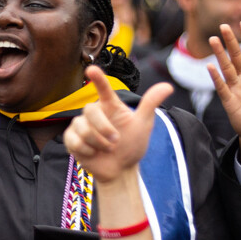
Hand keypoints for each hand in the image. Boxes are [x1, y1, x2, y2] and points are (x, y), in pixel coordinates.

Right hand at [63, 68, 170, 182]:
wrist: (120, 170)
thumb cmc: (132, 145)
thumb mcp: (143, 125)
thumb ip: (150, 104)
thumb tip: (168, 86)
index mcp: (110, 106)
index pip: (103, 89)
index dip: (98, 79)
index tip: (92, 69)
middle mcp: (94, 113)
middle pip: (90, 110)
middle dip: (103, 128)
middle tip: (115, 142)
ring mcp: (81, 126)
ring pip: (82, 128)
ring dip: (98, 143)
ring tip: (106, 149)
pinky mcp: (72, 139)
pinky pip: (73, 140)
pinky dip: (87, 150)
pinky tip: (93, 153)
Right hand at [210, 21, 240, 169]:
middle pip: (236, 56)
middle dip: (230, 41)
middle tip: (223, 26)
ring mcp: (236, 88)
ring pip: (227, 68)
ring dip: (220, 55)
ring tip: (213, 40)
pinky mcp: (230, 100)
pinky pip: (222, 87)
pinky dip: (216, 78)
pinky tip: (210, 67)